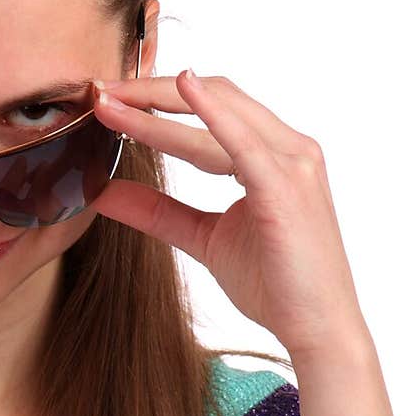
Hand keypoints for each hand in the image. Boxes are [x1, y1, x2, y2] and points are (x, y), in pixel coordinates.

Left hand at [89, 70, 369, 361]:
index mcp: (272, 156)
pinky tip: (181, 87)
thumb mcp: (203, 238)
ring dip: (160, 102)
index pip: (211, 110)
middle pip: (215, 96)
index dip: (159, 101)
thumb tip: (105, 193)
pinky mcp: (284, 186)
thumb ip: (159, 211)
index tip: (109, 99)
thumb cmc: (275, 283)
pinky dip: (211, 111)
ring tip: (111, 99)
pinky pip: (241, 141)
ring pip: (220, 112)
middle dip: (151, 91)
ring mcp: (291, 163)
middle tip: (98, 91)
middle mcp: (287, 148)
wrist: (317, 328)